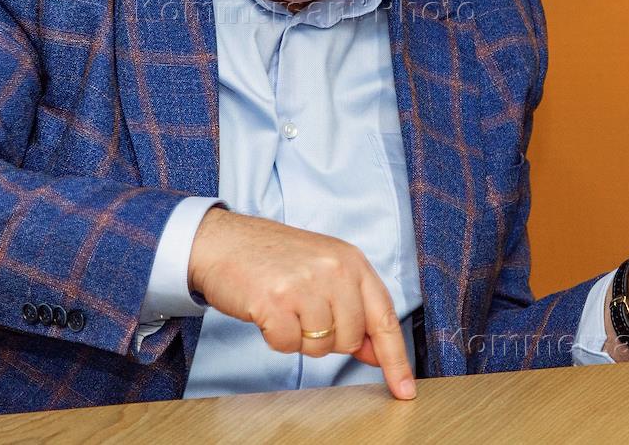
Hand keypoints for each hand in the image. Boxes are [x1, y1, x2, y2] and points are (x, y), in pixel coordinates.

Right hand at [188, 208, 415, 398]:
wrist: (223, 241)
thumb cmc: (272, 257)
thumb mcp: (322, 270)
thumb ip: (353, 307)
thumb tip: (375, 352)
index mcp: (351, 261)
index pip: (385, 317)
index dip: (395, 358)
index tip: (405, 389)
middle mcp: (334, 270)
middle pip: (350, 339)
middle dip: (328, 338)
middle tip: (303, 311)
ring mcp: (306, 285)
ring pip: (321, 347)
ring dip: (300, 338)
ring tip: (284, 306)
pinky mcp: (277, 303)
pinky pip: (289, 346)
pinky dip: (277, 337)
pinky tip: (268, 311)